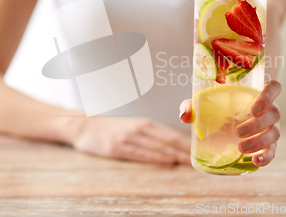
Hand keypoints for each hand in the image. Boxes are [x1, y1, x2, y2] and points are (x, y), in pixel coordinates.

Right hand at [70, 117, 190, 164]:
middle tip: (199, 161)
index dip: (187, 144)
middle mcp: (139, 129)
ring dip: (174, 155)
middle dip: (185, 151)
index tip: (200, 152)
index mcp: (146, 123)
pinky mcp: (117, 148)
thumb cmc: (113, 129)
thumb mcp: (134, 127)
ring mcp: (128, 138)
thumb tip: (175, 146)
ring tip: (188, 163)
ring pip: (157, 147)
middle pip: (168, 141)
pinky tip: (166, 161)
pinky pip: (140, 153)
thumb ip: (152, 135)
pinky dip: (155, 157)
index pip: (172, 134)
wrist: (85, 127)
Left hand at [179, 80, 281, 166]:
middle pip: (274, 113)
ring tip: (241, 148)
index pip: (274, 88)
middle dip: (258, 124)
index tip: (253, 109)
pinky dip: (267, 157)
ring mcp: (271, 128)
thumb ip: (192, 106)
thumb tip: (184, 116)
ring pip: (275, 133)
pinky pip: (273, 151)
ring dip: (260, 141)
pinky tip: (255, 161)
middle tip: (238, 132)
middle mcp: (268, 110)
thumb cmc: (216, 110)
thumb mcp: (202, 105)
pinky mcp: (268, 145)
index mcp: (256, 95)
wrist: (220, 128)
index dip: (268, 96)